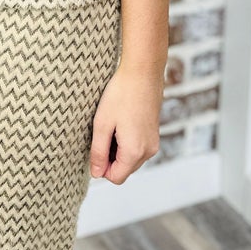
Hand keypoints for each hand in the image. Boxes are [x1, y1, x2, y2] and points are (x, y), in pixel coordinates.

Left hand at [88, 63, 164, 183]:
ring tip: (112, 126)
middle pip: (124, 170)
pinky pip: (138, 149)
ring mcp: (154, 142)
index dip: (101, 168)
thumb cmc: (121, 95)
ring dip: (118, 150)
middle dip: (110, 159)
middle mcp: (149, 151)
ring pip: (131, 160)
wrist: (143, 72)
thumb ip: (98, 152)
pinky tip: (121, 122)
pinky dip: (127, 142)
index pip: (116, 177)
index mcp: (135, 151)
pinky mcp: (154, 134)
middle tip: (102, 133)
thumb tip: (96, 173)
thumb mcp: (102, 124)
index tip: (95, 147)